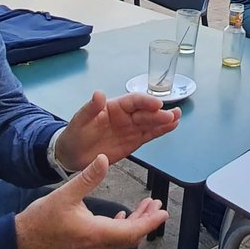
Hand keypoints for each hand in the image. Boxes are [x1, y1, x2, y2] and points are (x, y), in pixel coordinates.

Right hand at [15, 154, 167, 248]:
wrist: (15, 248)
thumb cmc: (40, 221)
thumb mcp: (64, 194)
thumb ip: (88, 178)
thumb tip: (105, 158)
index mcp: (96, 234)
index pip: (133, 231)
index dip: (150, 221)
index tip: (164, 211)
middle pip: (129, 238)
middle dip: (144, 221)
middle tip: (155, 205)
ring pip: (119, 243)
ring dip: (132, 227)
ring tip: (140, 209)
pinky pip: (107, 247)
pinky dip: (117, 233)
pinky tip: (116, 219)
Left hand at [56, 90, 179, 171]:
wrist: (72, 154)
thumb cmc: (75, 134)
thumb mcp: (79, 120)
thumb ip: (90, 108)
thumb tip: (98, 94)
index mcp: (114, 106)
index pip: (133, 101)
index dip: (145, 102)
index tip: (156, 104)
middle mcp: (125, 115)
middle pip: (145, 112)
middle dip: (158, 113)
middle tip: (171, 115)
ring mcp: (131, 128)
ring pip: (151, 122)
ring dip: (164, 120)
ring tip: (177, 117)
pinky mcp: (134, 142)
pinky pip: (149, 135)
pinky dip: (161, 131)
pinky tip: (172, 126)